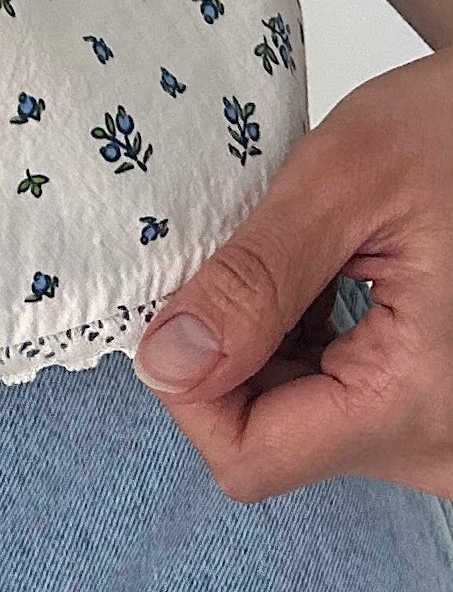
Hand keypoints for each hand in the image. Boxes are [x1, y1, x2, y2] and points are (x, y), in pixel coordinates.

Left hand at [132, 47, 452, 498]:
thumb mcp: (343, 183)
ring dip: (266, 345)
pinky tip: (320, 284)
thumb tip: (167, 361)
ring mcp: (435, 436)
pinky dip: (302, 346)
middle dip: (232, 351)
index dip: (190, 383)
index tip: (184, 299)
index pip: (250, 456)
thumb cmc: (450, 135)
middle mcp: (436, 446)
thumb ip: (254, 279)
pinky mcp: (429, 414)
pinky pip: (331, 403)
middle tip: (248, 262)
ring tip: (299, 264)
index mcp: (417, 401)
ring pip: (294, 422)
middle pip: (270, 440)